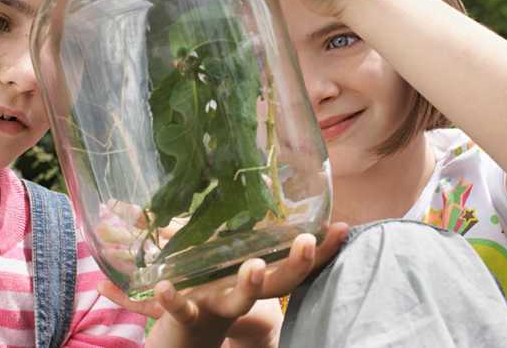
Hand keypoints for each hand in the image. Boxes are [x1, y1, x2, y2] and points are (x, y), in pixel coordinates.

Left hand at [99, 222, 348, 347]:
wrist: (182, 331)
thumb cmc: (208, 282)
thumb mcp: (220, 249)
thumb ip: (225, 219)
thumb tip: (237, 175)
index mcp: (257, 275)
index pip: (294, 262)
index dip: (322, 250)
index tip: (341, 227)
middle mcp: (243, 293)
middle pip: (278, 283)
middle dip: (296, 264)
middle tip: (307, 242)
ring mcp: (217, 304)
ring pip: (239, 300)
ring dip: (249, 285)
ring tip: (255, 266)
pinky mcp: (188, 313)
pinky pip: (182, 309)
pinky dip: (173, 300)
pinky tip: (164, 286)